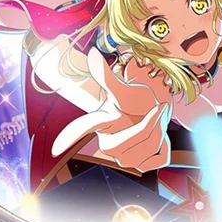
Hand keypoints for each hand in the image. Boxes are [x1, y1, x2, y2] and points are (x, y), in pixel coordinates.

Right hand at [52, 48, 172, 172]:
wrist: (150, 115)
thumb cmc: (132, 101)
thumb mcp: (123, 89)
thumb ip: (106, 77)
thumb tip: (91, 54)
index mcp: (100, 123)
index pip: (81, 129)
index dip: (69, 138)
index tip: (55, 150)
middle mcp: (108, 145)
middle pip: (139, 134)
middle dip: (152, 120)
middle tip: (155, 109)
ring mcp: (124, 159)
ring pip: (152, 146)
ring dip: (161, 131)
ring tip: (154, 123)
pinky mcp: (141, 167)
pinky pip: (161, 157)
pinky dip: (166, 146)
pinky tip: (157, 141)